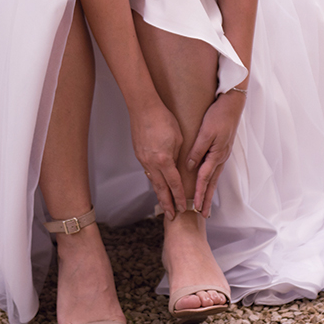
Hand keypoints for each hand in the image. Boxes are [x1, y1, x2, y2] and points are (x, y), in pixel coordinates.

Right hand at [129, 100, 185, 220]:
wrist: (143, 108)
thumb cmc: (164, 119)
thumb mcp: (179, 138)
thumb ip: (179, 155)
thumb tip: (179, 166)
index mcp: (164, 160)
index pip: (174, 184)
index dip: (180, 197)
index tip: (184, 208)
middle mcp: (152, 163)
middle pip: (161, 189)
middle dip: (167, 203)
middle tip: (172, 216)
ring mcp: (143, 159)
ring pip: (153, 181)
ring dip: (160, 194)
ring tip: (165, 204)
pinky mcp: (139, 154)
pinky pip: (148, 171)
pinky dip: (154, 180)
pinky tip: (157, 184)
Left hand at [186, 89, 245, 216]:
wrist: (232, 103)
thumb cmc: (218, 115)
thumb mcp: (205, 132)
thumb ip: (197, 150)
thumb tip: (189, 167)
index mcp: (216, 155)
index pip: (204, 178)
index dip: (198, 193)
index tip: (194, 207)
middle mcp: (221, 157)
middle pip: (211, 183)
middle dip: (206, 199)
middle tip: (202, 215)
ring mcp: (222, 153)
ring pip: (214, 177)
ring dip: (209, 191)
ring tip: (205, 204)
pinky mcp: (222, 148)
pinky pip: (215, 168)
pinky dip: (211, 179)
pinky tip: (208, 182)